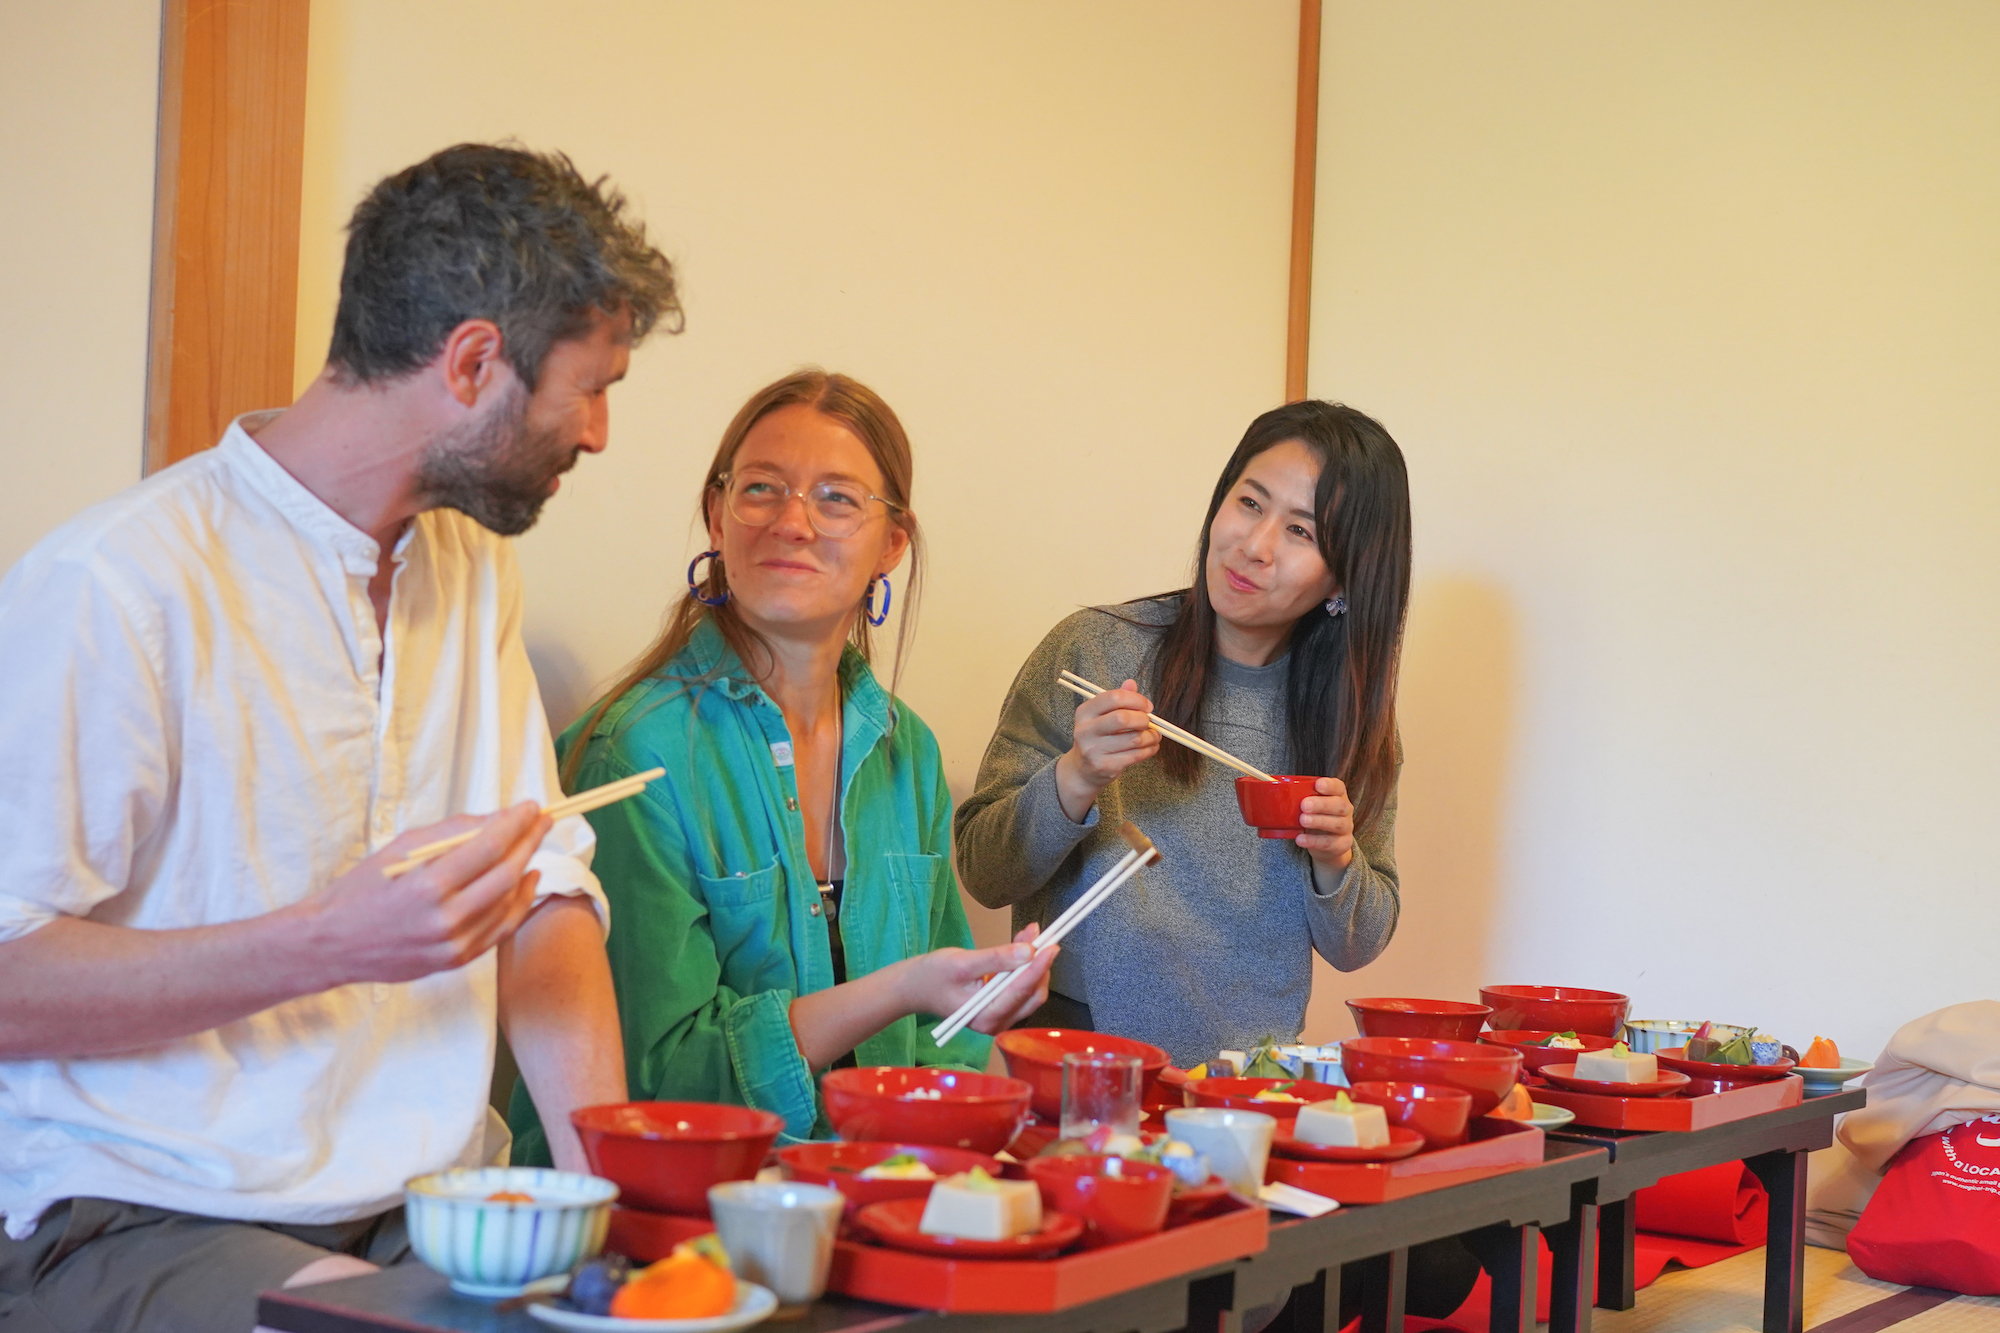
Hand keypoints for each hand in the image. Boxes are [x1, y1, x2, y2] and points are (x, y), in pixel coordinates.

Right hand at [299, 802, 551, 986]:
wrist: (332, 944)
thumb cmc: (363, 889)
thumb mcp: (401, 849)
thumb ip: (453, 833)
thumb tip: (500, 818)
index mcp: (427, 886)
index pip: (489, 848)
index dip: (516, 824)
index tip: (532, 807)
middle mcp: (445, 919)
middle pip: (506, 874)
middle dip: (530, 841)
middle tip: (542, 820)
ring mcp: (453, 945)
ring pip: (509, 901)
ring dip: (527, 868)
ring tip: (533, 844)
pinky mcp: (456, 961)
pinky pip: (501, 929)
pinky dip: (520, 902)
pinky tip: (528, 880)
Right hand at [906, 924, 1056, 1035]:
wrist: (915, 988)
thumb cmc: (933, 975)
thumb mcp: (962, 963)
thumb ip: (996, 958)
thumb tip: (1029, 950)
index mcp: (987, 1017)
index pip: (1022, 990)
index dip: (1039, 966)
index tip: (1051, 945)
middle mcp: (998, 1022)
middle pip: (1032, 994)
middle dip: (1039, 963)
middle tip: (1040, 934)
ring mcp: (1000, 1017)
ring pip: (1030, 989)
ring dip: (1033, 961)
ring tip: (1030, 933)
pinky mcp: (1001, 1007)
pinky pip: (1021, 986)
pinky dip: (1024, 965)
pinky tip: (1022, 943)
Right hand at [1053, 678, 1160, 820]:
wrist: (1083, 770)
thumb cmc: (1097, 738)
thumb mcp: (1101, 716)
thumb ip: (1117, 699)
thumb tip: (1131, 683)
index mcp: (1085, 712)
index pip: (1113, 697)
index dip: (1136, 700)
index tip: (1147, 706)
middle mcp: (1085, 730)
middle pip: (1122, 718)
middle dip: (1143, 719)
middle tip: (1149, 722)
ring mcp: (1093, 750)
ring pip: (1134, 739)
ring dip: (1151, 736)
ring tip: (1154, 735)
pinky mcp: (1105, 766)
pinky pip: (1136, 755)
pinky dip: (1149, 749)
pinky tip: (1151, 746)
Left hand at [1296, 777, 1354, 878]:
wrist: (1327, 844)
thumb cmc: (1314, 816)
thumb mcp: (1308, 804)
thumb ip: (1295, 796)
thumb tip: (1263, 784)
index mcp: (1337, 795)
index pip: (1338, 787)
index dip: (1330, 785)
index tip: (1317, 785)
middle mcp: (1345, 810)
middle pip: (1339, 805)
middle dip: (1321, 804)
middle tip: (1304, 805)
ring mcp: (1345, 828)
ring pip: (1337, 824)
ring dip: (1319, 821)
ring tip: (1302, 821)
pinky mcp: (1341, 845)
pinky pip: (1329, 843)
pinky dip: (1313, 841)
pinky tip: (1300, 839)